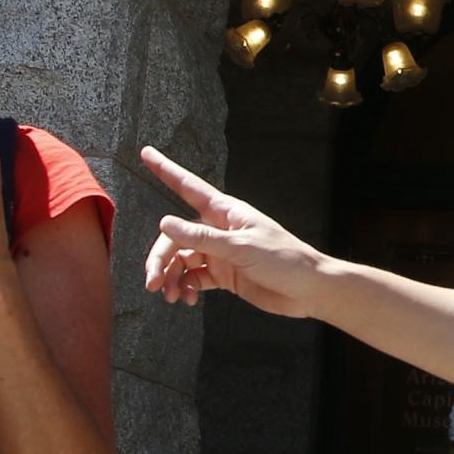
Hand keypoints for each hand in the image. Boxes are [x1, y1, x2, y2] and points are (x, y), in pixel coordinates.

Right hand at [140, 146, 333, 318]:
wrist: (307, 289)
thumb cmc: (283, 259)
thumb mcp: (242, 248)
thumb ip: (203, 238)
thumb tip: (165, 224)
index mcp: (225, 212)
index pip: (189, 187)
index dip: (166, 170)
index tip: (146, 154)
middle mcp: (218, 229)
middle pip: (175, 237)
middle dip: (160, 258)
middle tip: (152, 282)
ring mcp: (220, 253)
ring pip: (181, 260)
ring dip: (171, 277)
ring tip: (170, 296)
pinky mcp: (223, 274)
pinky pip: (194, 278)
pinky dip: (186, 287)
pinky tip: (187, 299)